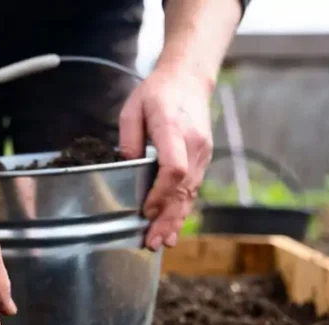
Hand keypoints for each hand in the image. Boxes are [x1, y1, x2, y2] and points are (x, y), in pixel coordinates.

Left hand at [119, 64, 213, 249]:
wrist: (189, 79)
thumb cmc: (157, 92)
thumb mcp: (132, 109)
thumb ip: (128, 139)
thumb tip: (126, 167)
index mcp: (173, 128)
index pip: (173, 168)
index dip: (160, 194)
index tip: (146, 212)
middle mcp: (193, 144)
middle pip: (183, 189)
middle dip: (167, 218)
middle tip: (153, 242)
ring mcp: (202, 153)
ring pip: (190, 193)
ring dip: (176, 220)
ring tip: (162, 242)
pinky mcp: (203, 160)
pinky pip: (192, 189)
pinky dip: (182, 211)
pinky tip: (173, 229)